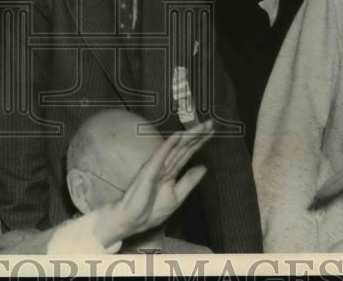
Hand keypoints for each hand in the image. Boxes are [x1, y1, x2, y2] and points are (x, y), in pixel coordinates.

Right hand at [92, 120, 213, 247]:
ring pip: (176, 147)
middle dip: (197, 135)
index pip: (187, 153)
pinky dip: (170, 143)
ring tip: (201, 126)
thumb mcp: (176, 196)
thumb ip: (189, 181)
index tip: (211, 132)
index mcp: (171, 171)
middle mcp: (165, 164)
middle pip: (184, 147)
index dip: (199, 142)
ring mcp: (157, 165)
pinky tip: (179, 134)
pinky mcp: (150, 169)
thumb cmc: (151, 209)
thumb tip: (203, 167)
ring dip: (188, 136)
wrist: (132, 219)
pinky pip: (162, 154)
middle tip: (210, 123)